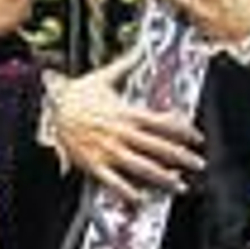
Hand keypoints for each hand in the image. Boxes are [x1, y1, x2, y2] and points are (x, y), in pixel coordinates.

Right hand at [48, 49, 205, 200]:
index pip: (161, 123)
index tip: (197, 137)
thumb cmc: (77, 93)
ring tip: (180, 184)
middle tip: (198, 163)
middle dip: (181, 156)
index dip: (182, 130)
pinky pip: (113, 181)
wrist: (51, 106)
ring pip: (141, 166)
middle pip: (157, 147)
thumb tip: (140, 49)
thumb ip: (126, 64)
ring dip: (163, 177)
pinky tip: (141, 199)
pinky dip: (127, 191)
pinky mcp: (93, 163)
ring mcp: (107, 149)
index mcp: (125, 112)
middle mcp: (120, 132)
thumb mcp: (103, 76)